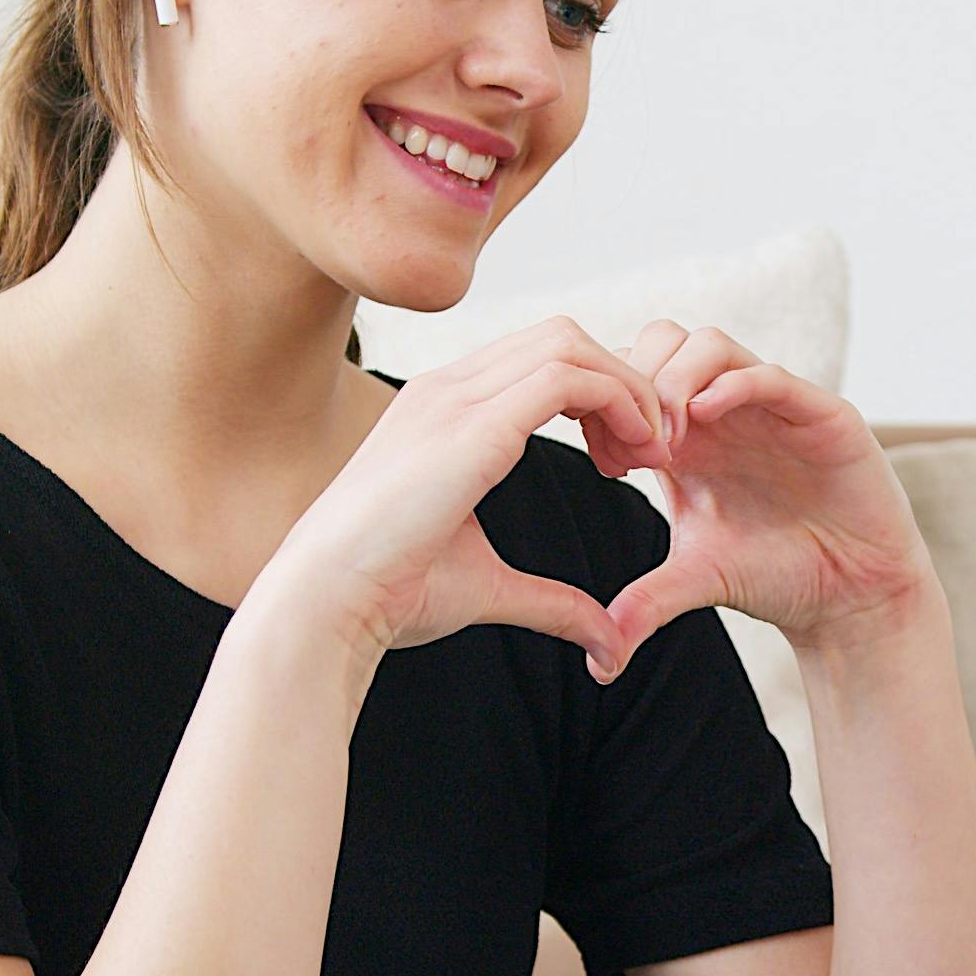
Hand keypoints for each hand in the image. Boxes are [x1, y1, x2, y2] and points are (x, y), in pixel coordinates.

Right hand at [254, 318, 667, 679]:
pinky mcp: (472, 423)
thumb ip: (552, 601)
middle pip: (561, 338)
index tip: (624, 459)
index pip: (537, 362)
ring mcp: (455, 398)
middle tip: (648, 452)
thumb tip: (605, 637)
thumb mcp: (489, 587)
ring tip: (648, 452)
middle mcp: (447, 390)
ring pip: (570, 343)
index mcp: (442, 413)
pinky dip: (618, 400)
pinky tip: (631, 454)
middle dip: (620, 383)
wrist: (326, 602)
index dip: (597, 397)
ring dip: (627, 389)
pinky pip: (568, 376)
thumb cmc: (387, 594)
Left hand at [587, 321, 935, 664]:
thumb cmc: (777, 575)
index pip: (633, 375)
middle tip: (635, 449)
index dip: (610, 407)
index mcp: (690, 435)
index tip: (606, 463)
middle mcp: (727, 411)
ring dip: (675, 381)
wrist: (849, 597)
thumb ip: (646, 601)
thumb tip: (597, 663)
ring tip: (668, 442)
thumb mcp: (697, 580)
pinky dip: (733, 384)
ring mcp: (772, 406)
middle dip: (636, 384)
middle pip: (663, 342)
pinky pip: (770, 375)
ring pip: (709, 345)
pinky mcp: (819, 414)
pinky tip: (707, 418)